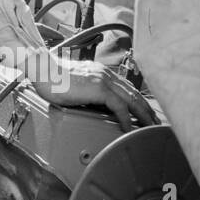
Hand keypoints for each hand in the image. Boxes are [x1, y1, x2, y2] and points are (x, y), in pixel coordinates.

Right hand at [29, 55, 156, 131]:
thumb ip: (87, 91)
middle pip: (134, 94)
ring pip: (132, 99)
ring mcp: (103, 80)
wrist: (43, 70)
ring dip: (143, 115)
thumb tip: (91, 104)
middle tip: (156, 123)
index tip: (146, 113)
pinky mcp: (98, 88)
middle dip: (147, 109)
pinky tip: (129, 128)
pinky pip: (119, 106)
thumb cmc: (52, 78)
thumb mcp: (75, 84)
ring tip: (150, 128)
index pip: (126, 88)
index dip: (139, 101)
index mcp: (101, 72)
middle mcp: (105, 74)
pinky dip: (127, 118)